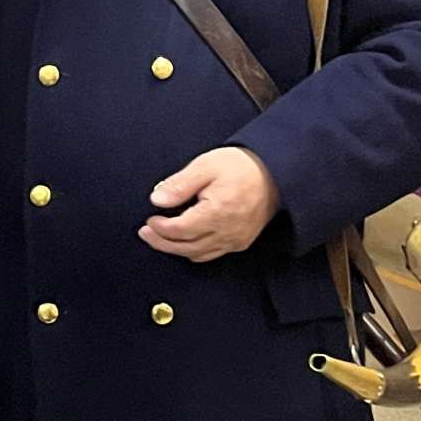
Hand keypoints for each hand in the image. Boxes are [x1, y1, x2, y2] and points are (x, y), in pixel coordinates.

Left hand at [138, 148, 280, 262]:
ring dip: (175, 249)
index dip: (160, 228)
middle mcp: (228, 232)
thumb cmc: (241, 167)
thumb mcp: (206, 166)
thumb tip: (157, 200)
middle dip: (162, 243)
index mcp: (218, 212)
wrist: (275, 173)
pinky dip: (193, 251)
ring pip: (198, 254)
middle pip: (186, 247)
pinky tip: (183, 242)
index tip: (148, 220)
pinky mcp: (241, 242)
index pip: (180, 230)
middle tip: (145, 234)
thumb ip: (180, 184)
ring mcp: (236, 240)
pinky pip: (212, 254)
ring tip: (159, 238)